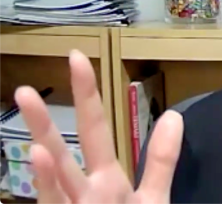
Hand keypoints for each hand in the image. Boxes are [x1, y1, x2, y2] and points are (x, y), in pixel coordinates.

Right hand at [14, 50, 183, 202]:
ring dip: (40, 140)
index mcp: (107, 179)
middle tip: (23, 89)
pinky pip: (55, 201)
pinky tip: (39, 154)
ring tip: (24, 106)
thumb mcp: (153, 197)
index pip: (95, 128)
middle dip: (44, 120)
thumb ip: (161, 161)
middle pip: (64, 149)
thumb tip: (175, 116)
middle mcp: (86, 190)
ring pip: (55, 173)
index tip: (77, 57)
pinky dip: (48, 181)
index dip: (87, 93)